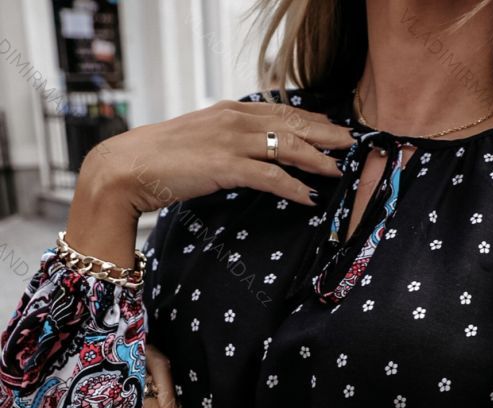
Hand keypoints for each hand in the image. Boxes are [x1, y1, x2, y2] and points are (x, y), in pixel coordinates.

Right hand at [80, 98, 352, 214]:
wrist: (127, 168)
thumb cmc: (161, 160)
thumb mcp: (200, 142)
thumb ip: (227, 143)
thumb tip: (248, 156)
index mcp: (229, 111)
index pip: (280, 112)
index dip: (311, 120)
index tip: (333, 128)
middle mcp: (234, 120)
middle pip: (292, 124)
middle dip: (325, 134)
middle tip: (351, 144)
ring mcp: (230, 142)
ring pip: (287, 147)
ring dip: (317, 160)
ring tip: (338, 171)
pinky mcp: (225, 167)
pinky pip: (270, 177)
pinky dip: (292, 187)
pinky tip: (308, 198)